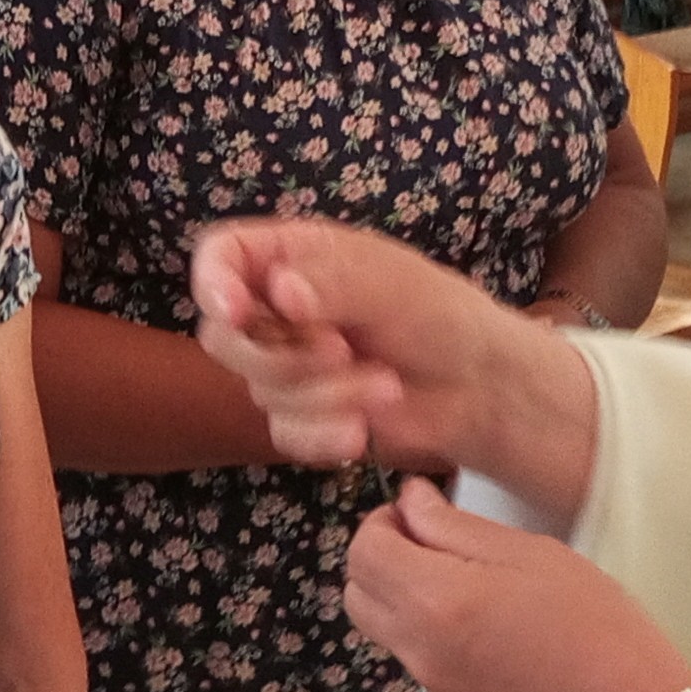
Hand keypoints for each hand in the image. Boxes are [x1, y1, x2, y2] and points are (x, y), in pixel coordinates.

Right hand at [190, 217, 565, 476]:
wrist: (477, 391)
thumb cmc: (441, 317)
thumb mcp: (394, 285)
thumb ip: (334, 283)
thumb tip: (281, 291)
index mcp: (292, 257)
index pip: (220, 256)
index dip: (213, 284)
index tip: (237, 313)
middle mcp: (277, 309)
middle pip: (225, 337)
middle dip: (284, 357)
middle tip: (341, 353)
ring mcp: (284, 365)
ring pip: (259, 391)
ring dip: (324, 397)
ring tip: (386, 387)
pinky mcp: (299, 416)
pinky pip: (281, 432)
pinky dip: (324, 435)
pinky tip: (364, 430)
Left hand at [345, 476, 689, 691]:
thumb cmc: (602, 631)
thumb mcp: (534, 555)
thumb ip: (457, 525)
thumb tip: (410, 501)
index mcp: (437, 603)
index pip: (362, 552)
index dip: (382, 521)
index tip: (418, 510)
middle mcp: (421, 654)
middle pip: (358, 595)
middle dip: (382, 559)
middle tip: (434, 541)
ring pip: (388, 632)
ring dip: (406, 599)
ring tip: (473, 584)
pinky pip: (422, 665)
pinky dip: (436, 637)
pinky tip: (495, 632)